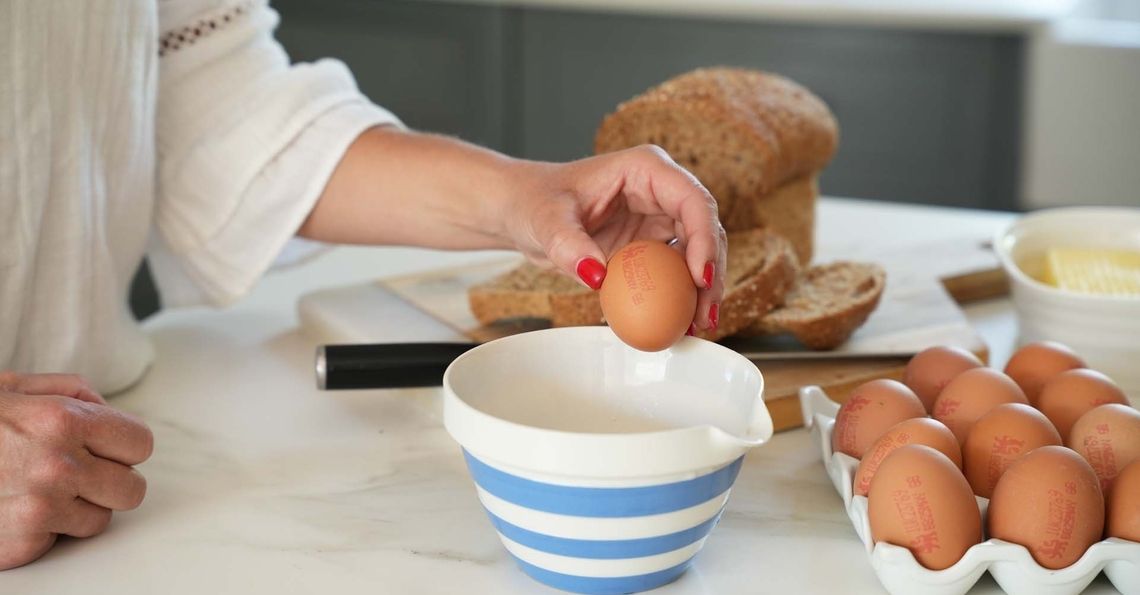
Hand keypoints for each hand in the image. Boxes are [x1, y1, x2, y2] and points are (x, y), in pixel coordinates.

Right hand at [0, 372, 152, 569]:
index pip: (140, 443)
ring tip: (39, 490)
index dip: (122, 447)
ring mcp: (41, 508)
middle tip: (78, 475)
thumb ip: (69, 390)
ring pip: (100, 520)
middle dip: (108, 482)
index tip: (104, 450)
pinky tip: (14, 510)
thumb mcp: (12, 385)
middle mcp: (59, 465)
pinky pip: (60, 541)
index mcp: (64, 419)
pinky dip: (44, 531)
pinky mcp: (24, 543)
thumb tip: (107, 408)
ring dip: (77, 509)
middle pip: (132, 489)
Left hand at [504, 145, 725, 330]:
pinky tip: (680, 324)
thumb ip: (568, 246)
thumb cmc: (534, 201)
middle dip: (711, 271)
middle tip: (705, 312)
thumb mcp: (546, 221)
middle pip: (704, 229)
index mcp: (645, 169)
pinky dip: (681, 296)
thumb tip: (597, 276)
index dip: (705, 237)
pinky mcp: (650, 244)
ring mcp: (657, 217)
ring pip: (697, 252)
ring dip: (702, 289)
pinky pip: (675, 270)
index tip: (700, 277)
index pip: (691, 200)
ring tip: (699, 325)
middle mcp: (659, 191)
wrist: (523, 213)